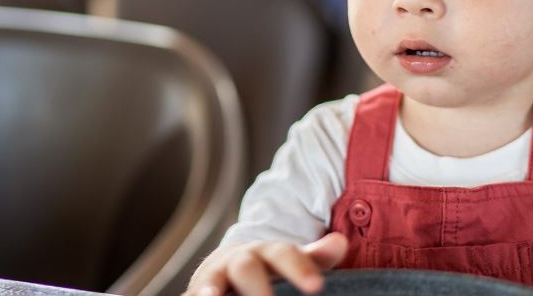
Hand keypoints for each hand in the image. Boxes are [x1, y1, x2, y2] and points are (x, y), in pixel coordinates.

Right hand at [185, 232, 348, 295]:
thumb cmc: (270, 268)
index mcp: (267, 251)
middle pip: (247, 268)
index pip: (285, 254)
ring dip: (211, 291)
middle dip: (259, 288)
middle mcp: (239, 261)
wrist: (229, 264)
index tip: (316, 287)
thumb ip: (316, 256)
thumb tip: (340, 242)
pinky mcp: (196, 291)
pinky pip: (192, 295)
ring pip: (212, 283)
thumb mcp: (292, 261)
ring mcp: (213, 278)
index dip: (300, 269)